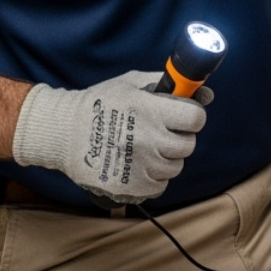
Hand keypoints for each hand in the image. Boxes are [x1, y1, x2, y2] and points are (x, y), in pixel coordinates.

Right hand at [10, 71, 209, 203]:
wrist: (63, 133)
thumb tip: (207, 94)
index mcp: (150, 110)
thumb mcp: (132, 84)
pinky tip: (137, 164)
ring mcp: (140, 165)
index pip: (195, 118)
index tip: (182, 116)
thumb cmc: (100, 103)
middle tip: (161, 132)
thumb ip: (168, 85)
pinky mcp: (131, 186)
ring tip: (144, 148)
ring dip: (166, 158)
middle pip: (188, 145)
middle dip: (179, 137)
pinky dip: (153, 177)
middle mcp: (148, 139)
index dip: (192, 117)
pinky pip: (160, 185)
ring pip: (175, 166)